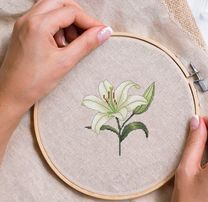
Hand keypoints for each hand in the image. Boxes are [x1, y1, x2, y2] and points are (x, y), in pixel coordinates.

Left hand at [0, 0, 111, 114]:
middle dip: (78, 17)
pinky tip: (61, 44)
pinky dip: (56, 26)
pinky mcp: (23, 31)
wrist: (12, 94)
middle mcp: (28, 18)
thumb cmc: (35, 81)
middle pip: (60, 4)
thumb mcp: (65, 62)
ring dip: (67, 21)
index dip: (90, 21)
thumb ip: (86, 44)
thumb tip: (104, 32)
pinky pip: (43, 19)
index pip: (71, 12)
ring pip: (51, 9)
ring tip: (72, 42)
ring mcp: (24, 24)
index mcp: (38, 24)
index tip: (102, 32)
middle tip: (88, 34)